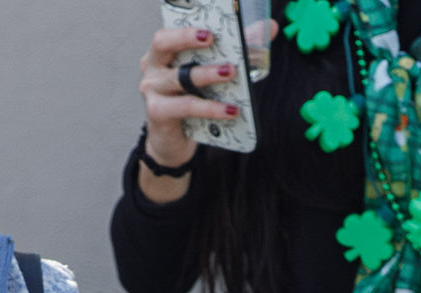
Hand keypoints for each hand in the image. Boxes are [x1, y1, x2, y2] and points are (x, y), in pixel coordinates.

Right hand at [139, 19, 239, 184]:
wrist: (174, 142)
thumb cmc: (191, 101)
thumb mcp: (211, 74)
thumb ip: (236, 50)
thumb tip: (268, 28)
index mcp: (164, 49)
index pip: (173, 28)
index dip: (188, 23)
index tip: (209, 22)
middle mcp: (152, 65)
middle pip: (162, 42)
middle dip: (186, 37)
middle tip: (211, 37)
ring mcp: (152, 89)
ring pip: (179, 77)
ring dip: (207, 74)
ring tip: (231, 72)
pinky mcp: (157, 112)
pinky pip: (187, 106)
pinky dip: (210, 108)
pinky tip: (231, 110)